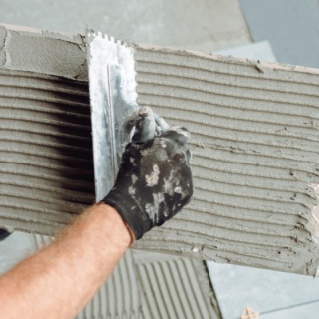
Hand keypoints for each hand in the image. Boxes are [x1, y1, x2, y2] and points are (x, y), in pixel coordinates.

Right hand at [100, 108, 193, 240]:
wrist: (134, 206)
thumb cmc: (130, 175)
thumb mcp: (133, 148)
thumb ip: (144, 129)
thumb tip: (146, 112)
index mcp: (170, 144)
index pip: (181, 132)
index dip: (174, 136)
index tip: (166, 141)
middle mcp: (182, 158)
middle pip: (184, 150)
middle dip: (175, 153)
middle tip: (159, 161)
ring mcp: (187, 176)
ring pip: (185, 168)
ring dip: (176, 169)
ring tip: (159, 178)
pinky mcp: (188, 192)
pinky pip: (185, 184)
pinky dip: (176, 185)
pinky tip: (163, 189)